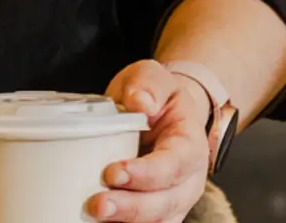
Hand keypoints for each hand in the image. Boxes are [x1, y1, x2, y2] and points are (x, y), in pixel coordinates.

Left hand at [92, 61, 210, 222]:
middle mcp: (188, 180)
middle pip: (166, 202)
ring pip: (159, 221)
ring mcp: (174, 200)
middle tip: (98, 204)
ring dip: (128, 222)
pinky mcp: (156, 212)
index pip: (174, 164)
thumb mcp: (153, 76)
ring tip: (95, 216)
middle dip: (132, 208)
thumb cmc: (157, 97)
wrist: (165, 113)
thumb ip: (148, 84)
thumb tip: (140, 101)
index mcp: (189, 145)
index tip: (113, 172)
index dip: (146, 173)